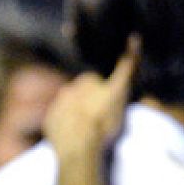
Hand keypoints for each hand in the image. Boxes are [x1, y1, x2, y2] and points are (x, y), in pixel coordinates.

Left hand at [45, 38, 137, 184]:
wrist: (79, 148)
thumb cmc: (103, 120)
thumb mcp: (121, 91)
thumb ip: (128, 65)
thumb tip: (134, 37)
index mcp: (86, 80)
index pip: (99, 85)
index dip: (107, 97)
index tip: (111, 110)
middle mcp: (67, 89)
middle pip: (83, 97)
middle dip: (90, 105)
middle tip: (101, 123)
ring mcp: (56, 106)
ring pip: (70, 110)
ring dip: (77, 118)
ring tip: (89, 134)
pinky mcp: (49, 124)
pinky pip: (58, 124)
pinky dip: (65, 129)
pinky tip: (76, 139)